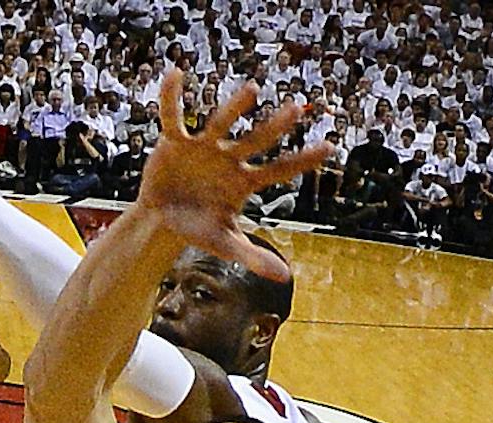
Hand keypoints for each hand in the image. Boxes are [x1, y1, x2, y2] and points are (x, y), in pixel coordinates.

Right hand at [136, 73, 327, 279]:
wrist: (162, 221)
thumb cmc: (198, 228)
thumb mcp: (225, 244)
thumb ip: (254, 257)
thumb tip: (286, 278)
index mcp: (244, 181)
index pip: (279, 170)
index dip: (303, 161)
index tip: (330, 148)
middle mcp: (229, 158)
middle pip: (256, 140)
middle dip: (275, 127)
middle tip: (297, 109)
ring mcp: (205, 146)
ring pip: (222, 123)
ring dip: (235, 108)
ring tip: (252, 90)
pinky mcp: (176, 142)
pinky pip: (174, 117)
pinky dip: (171, 97)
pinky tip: (175, 74)